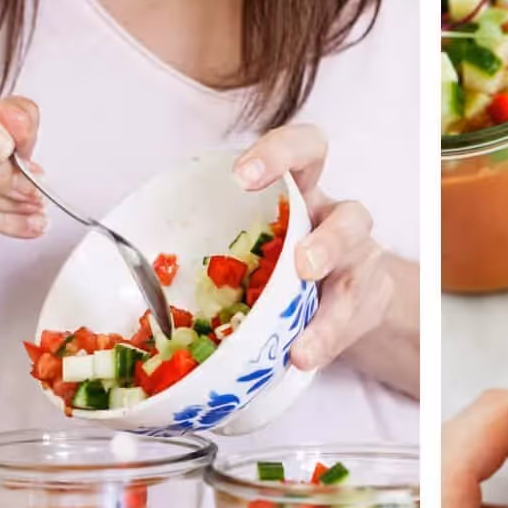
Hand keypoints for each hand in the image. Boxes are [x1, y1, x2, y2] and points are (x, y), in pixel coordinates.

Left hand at [233, 124, 391, 371]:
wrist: (345, 296)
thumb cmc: (282, 260)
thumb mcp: (254, 240)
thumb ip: (217, 246)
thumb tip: (136, 275)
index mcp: (305, 192)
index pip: (305, 150)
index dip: (280, 154)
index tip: (243, 176)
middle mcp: (339, 222)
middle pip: (352, 214)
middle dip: (327, 241)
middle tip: (302, 268)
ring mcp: (360, 263)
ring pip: (360, 272)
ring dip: (333, 309)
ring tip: (305, 338)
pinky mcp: (371, 299)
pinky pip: (354, 318)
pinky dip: (326, 340)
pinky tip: (302, 357)